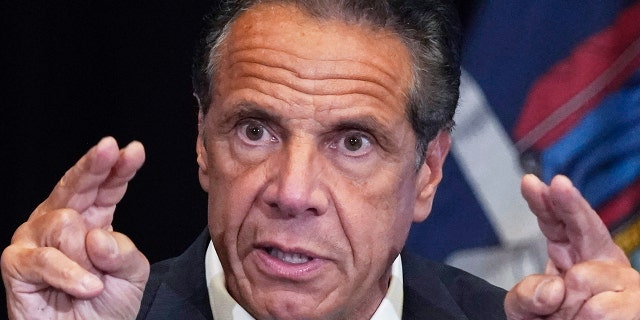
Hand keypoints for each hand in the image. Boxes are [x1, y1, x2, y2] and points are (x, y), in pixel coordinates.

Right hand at [1, 137, 149, 319]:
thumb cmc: (106, 307)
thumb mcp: (131, 274)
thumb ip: (123, 250)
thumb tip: (96, 234)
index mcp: (92, 219)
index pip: (105, 188)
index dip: (117, 168)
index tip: (133, 150)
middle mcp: (61, 221)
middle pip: (76, 185)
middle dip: (94, 166)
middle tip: (109, 148)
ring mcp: (35, 238)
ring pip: (64, 223)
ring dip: (86, 258)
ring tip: (91, 283)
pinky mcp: (16, 262)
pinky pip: (46, 258)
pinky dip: (70, 275)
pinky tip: (86, 288)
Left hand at [505, 174, 639, 318]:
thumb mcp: (524, 307)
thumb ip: (526, 294)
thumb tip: (555, 288)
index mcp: (568, 251)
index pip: (553, 222)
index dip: (543, 202)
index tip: (530, 183)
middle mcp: (597, 258)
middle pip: (584, 224)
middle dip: (569, 203)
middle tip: (559, 185)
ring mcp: (621, 279)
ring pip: (583, 278)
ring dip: (568, 305)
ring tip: (570, 317)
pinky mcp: (637, 301)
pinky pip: (599, 310)